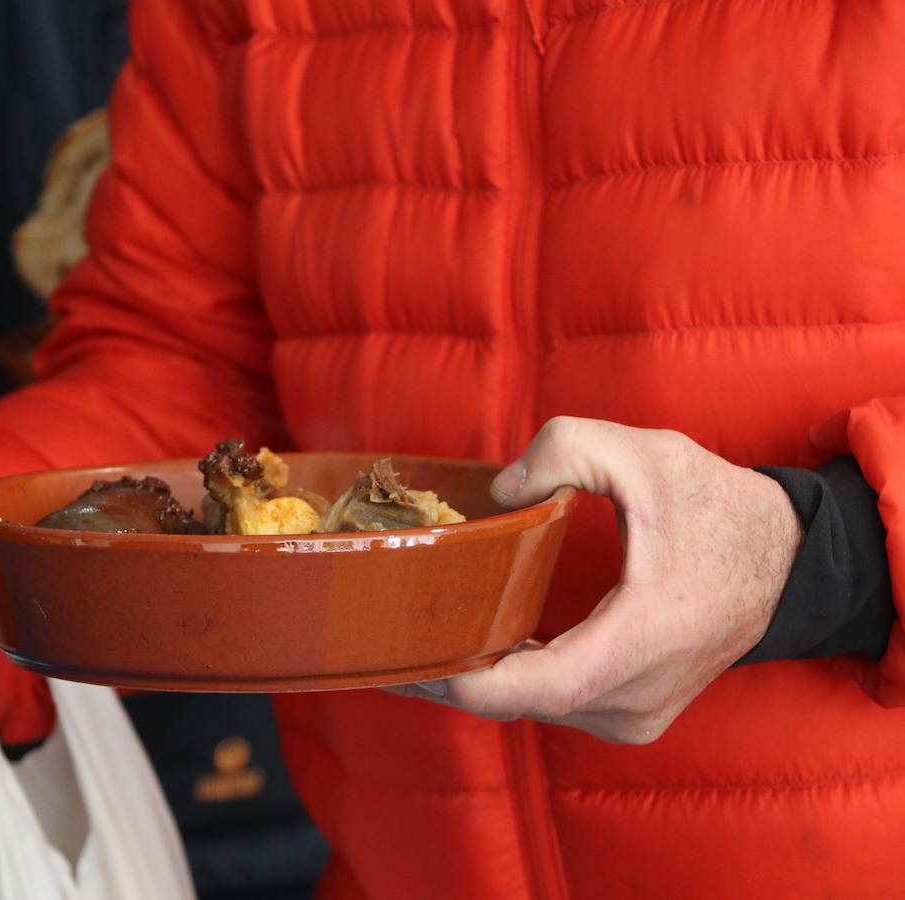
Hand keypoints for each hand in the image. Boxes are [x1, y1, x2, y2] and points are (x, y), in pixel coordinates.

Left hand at [387, 417, 801, 743]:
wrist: (786, 560)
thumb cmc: (716, 508)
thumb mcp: (644, 453)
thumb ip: (566, 450)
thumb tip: (500, 494)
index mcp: (644, 639)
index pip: (535, 686)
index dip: (461, 681)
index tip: (404, 659)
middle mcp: (638, 695)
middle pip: (517, 702)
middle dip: (445, 677)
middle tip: (378, 645)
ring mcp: (636, 715)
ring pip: (530, 708)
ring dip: (473, 680)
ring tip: (410, 644)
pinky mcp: (631, 715)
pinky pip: (551, 705)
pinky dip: (507, 681)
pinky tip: (465, 653)